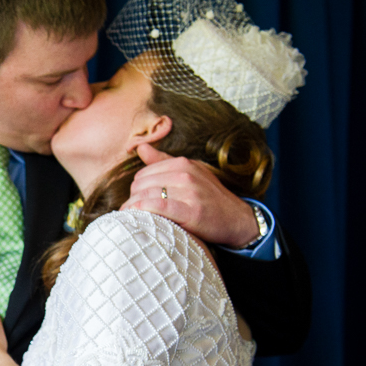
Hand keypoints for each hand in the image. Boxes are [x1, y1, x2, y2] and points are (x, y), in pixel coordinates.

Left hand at [121, 144, 258, 247]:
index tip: (134, 200)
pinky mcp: (192, 211)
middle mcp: (186, 174)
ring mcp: (190, 192)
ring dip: (133, 207)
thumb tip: (140, 147)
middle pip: (142, 184)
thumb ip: (163, 161)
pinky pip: (159, 207)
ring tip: (128, 217)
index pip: (144, 173)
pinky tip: (135, 216)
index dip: (135, 188)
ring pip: (147, 195)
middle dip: (132, 198)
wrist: (236, 218)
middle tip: (129, 211)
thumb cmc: (209, 197)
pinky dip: (143, 210)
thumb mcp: (190, 173)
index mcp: (183, 163)